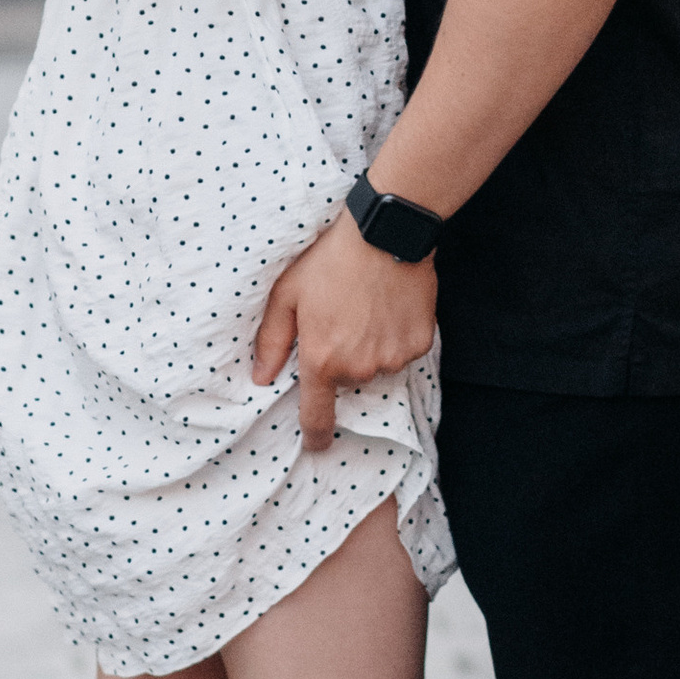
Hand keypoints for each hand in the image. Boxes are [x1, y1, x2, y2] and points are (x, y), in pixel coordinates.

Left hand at [253, 214, 437, 449]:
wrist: (384, 235)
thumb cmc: (330, 261)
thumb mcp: (287, 295)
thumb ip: (272, 342)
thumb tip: (261, 378)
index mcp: (322, 360)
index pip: (317, 415)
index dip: (315, 435)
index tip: (316, 444)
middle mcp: (359, 367)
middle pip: (348, 381)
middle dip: (342, 360)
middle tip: (341, 321)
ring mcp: (392, 358)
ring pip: (376, 366)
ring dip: (370, 348)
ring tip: (366, 308)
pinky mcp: (419, 344)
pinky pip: (402, 352)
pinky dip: (396, 336)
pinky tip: (390, 307)